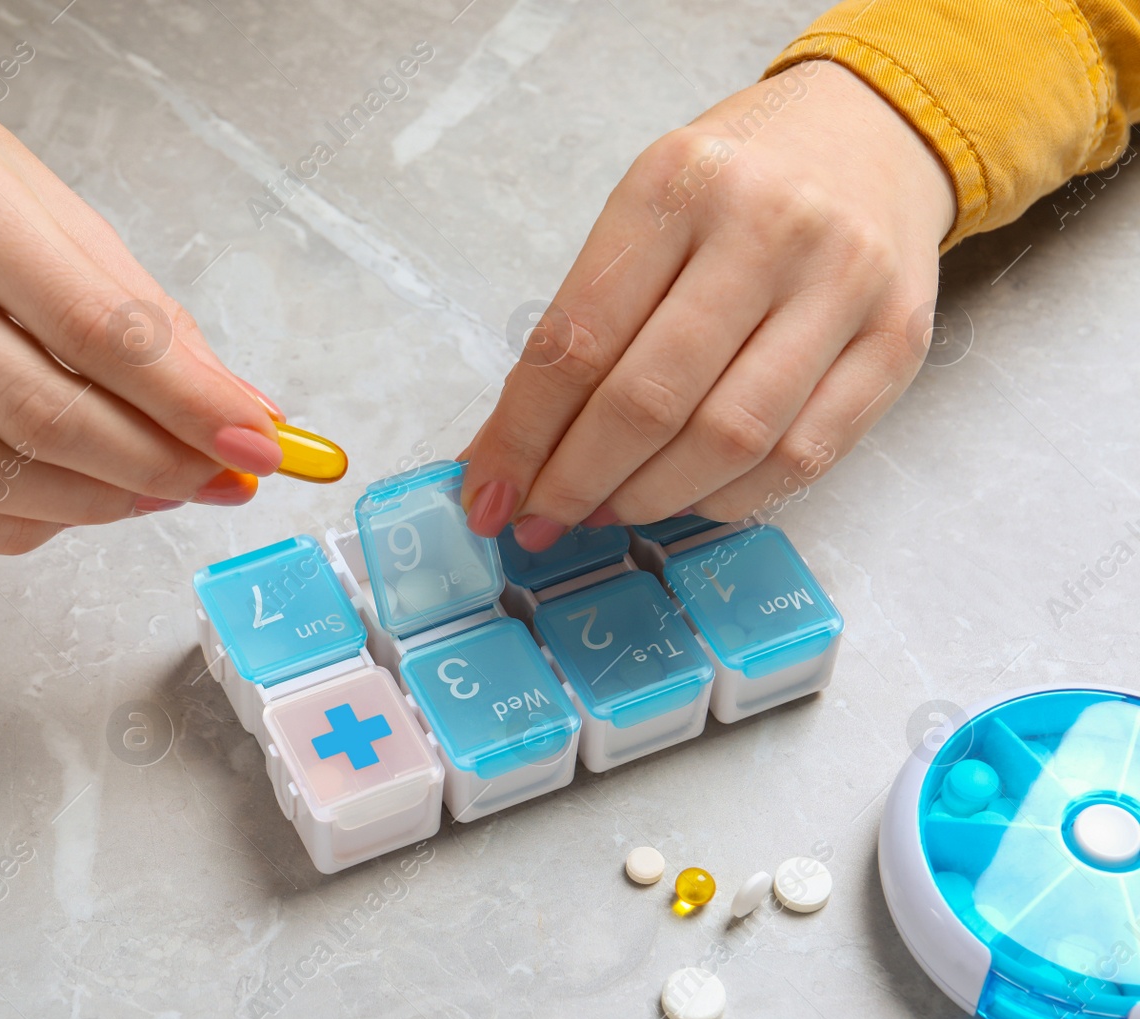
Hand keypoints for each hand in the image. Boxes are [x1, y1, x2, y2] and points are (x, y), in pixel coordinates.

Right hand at [0, 67, 282, 553]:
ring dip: (97, 504)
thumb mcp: (58, 209)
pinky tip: (81, 499)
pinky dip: (27, 523)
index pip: (92, 328)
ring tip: (162, 489)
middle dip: (154, 465)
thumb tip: (240, 411)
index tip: (259, 443)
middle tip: (223, 478)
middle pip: (38, 415)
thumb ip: (148, 314)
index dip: (187, 401)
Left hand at [461, 60, 956, 548]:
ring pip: (730, 441)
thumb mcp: (645, 210)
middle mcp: (769, 229)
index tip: (485, 495)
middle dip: (577, 481)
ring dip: (649, 499)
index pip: (579, 341)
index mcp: (678, 185)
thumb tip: (507, 449)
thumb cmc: (735, 184)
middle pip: (652, 401)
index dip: (522, 437)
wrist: (875, 134)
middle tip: (539, 519)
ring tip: (605, 509)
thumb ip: (581, 322)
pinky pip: (801, 458)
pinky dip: (727, 498)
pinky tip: (684, 496)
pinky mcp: (899, 342)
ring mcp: (845, 286)